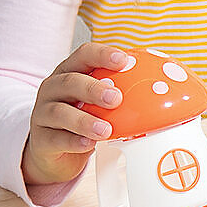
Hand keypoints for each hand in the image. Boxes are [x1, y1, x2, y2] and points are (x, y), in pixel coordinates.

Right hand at [23, 42, 128, 186]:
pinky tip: (89, 144)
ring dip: (84, 120)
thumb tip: (165, 83)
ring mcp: (43, 114)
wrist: (52, 151)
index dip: (102, 55)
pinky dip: (74, 141)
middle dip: (94, 88)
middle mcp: (53, 90)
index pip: (83, 55)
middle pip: (70, 82)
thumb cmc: (81, 118)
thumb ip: (118, 90)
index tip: (124, 60)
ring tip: (106, 129)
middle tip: (116, 98)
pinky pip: (56, 139)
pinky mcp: (41, 140)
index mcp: (69, 72)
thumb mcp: (96, 101)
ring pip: (59, 112)